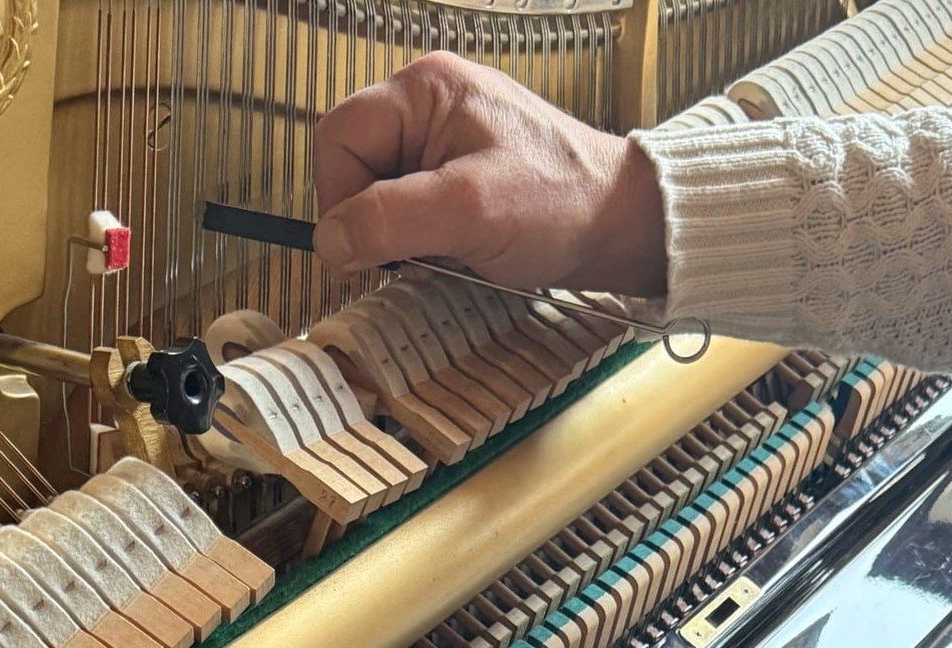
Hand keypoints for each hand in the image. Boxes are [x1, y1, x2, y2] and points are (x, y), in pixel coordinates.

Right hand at [313, 55, 668, 295]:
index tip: (363, 250)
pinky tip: (459, 250)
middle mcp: (428, 106)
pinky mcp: (461, 176)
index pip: (338, 138)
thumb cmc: (561, 204)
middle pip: (357, 167)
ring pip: (383, 195)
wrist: (621, 225)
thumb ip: (391, 219)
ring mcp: (445, 141)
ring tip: (448, 250)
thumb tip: (330, 240)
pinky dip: (427, 240)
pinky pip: (415, 210)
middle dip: (377, 220)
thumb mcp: (469, 212)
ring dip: (404, 235)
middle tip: (416, 253)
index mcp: (423, 89)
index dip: (339, 199)